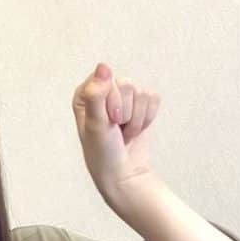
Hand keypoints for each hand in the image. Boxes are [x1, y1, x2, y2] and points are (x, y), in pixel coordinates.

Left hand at [71, 62, 160, 206]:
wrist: (123, 173)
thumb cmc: (103, 153)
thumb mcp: (96, 125)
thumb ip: (96, 96)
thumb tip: (103, 67)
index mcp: (85, 93)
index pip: (107, 80)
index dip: (112, 102)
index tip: (109, 121)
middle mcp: (103, 90)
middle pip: (128, 84)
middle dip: (126, 113)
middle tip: (116, 129)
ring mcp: (123, 96)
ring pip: (142, 93)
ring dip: (137, 119)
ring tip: (124, 132)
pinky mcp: (140, 103)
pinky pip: (154, 99)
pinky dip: (148, 119)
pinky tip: (135, 130)